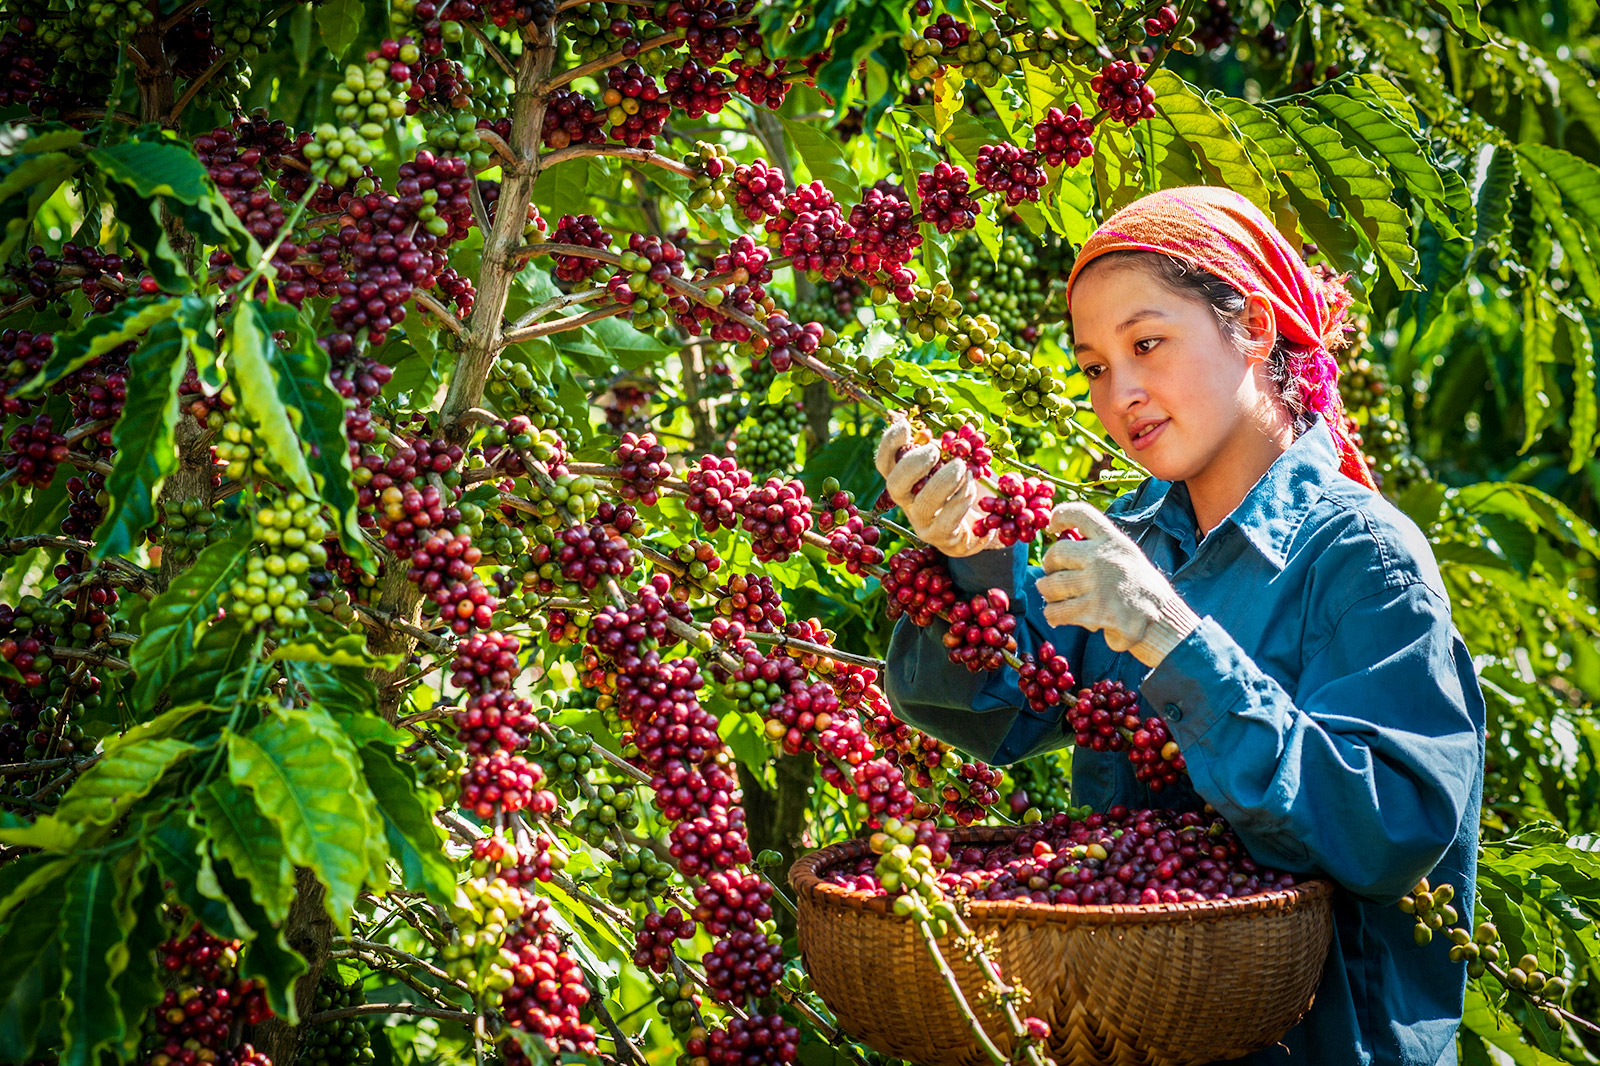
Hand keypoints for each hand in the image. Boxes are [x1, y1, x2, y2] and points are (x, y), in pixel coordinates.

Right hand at [874, 420, 1001, 557]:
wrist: (989, 520)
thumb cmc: (966, 484)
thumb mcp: (953, 459)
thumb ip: (941, 446)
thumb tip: (929, 428)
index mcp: (906, 479)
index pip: (885, 463)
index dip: (889, 443)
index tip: (905, 424)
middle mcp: (908, 501)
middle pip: (895, 484)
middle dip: (913, 464)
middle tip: (936, 451)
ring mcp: (923, 522)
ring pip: (922, 503)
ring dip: (944, 480)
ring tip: (962, 467)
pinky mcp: (942, 538)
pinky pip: (946, 521)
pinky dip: (960, 500)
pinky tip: (971, 487)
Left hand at [1035, 501, 1200, 667]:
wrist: (1163, 622)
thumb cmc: (1139, 590)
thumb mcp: (1127, 557)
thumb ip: (1099, 549)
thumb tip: (1057, 545)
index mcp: (1114, 541)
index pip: (1082, 514)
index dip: (1061, 514)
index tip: (1051, 526)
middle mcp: (1105, 558)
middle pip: (1056, 553)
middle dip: (1048, 566)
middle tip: (1052, 576)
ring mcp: (1099, 585)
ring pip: (1050, 585)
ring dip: (1048, 594)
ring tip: (1058, 599)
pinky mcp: (1095, 611)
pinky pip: (1055, 611)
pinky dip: (1053, 615)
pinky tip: (1060, 616)